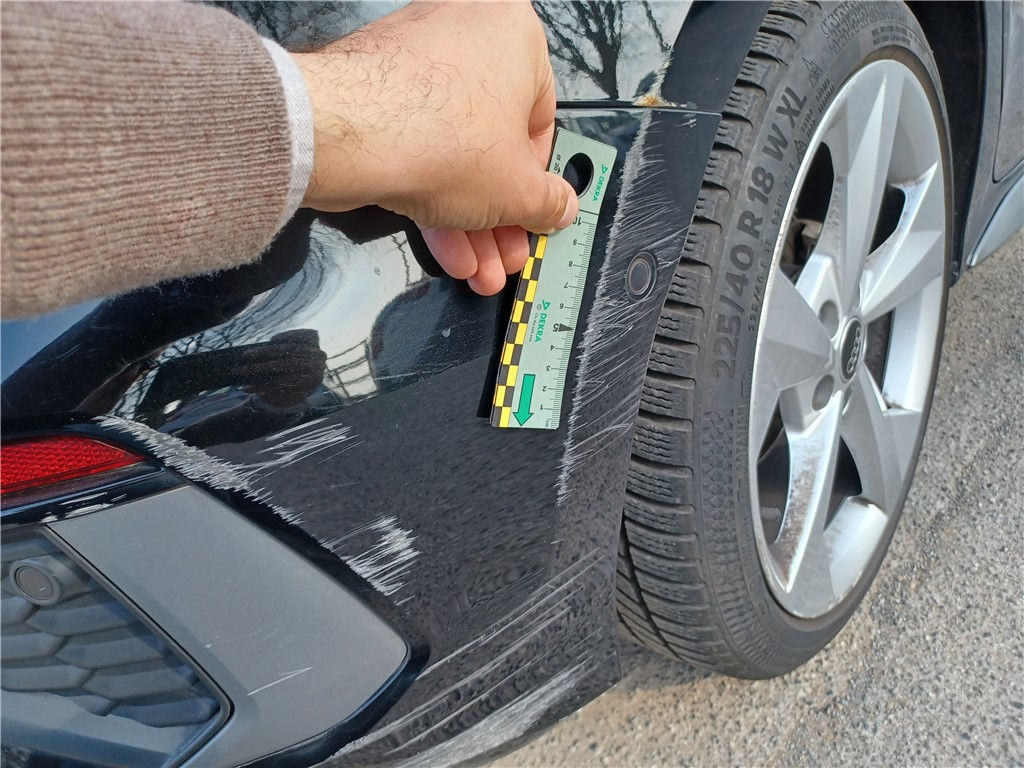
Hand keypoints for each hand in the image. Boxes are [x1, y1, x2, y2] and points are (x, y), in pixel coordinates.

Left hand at [292, 1, 577, 294]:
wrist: (346, 133)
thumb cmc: (436, 136)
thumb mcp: (518, 190)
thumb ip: (548, 202)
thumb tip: (558, 206)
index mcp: (515, 35)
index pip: (541, 123)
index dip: (536, 183)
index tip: (532, 216)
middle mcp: (465, 34)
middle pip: (493, 145)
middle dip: (498, 215)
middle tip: (502, 252)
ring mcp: (416, 60)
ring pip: (453, 153)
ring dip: (467, 219)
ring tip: (475, 264)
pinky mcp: (376, 89)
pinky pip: (416, 147)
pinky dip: (430, 193)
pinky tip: (442, 242)